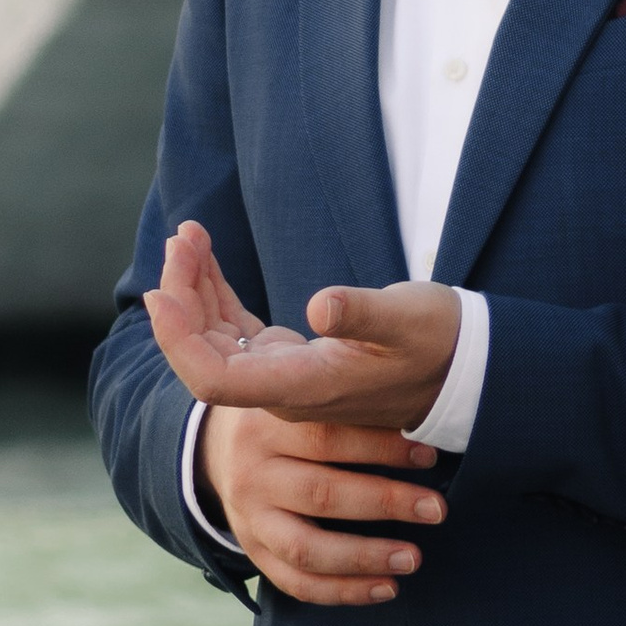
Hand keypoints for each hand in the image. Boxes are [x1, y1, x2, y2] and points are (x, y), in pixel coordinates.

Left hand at [146, 219, 461, 436]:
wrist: (463, 369)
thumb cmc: (439, 343)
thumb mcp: (406, 320)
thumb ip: (362, 315)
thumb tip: (320, 307)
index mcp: (303, 387)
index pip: (214, 379)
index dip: (179, 341)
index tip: (163, 291)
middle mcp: (284, 389)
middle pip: (206, 353)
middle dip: (183, 296)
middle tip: (182, 238)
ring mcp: (285, 373)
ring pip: (217, 337)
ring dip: (196, 289)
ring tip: (188, 236)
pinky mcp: (292, 356)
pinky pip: (238, 327)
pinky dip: (217, 292)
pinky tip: (206, 256)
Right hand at [197, 405, 444, 607]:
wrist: (217, 444)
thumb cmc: (284, 409)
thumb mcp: (295, 378)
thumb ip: (336, 382)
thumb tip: (408, 391)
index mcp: (265, 422)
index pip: (326, 437)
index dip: (380, 447)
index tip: (429, 456)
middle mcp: (252, 472)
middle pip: (321, 493)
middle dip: (385, 503)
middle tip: (435, 509)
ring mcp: (248, 518)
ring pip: (307, 548)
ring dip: (365, 557)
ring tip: (413, 558)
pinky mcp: (253, 551)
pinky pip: (296, 583)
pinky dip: (342, 591)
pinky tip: (386, 589)